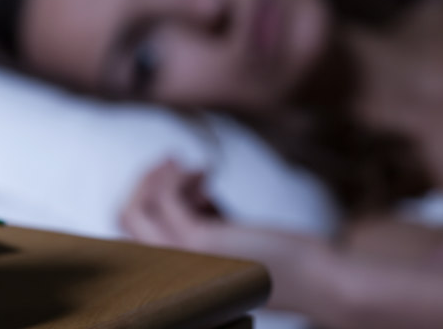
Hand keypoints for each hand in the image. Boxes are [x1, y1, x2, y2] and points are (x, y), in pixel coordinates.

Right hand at [119, 159, 328, 308]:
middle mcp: (170, 271)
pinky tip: (208, 170)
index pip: (134, 230)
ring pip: (136, 207)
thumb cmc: (277, 257)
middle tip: (171, 162)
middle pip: (126, 216)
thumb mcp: (227, 235)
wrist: (317, 280)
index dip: (146, 194)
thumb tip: (183, 180)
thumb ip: (201, 215)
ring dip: (159, 175)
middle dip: (144, 180)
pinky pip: (167, 197)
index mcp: (175, 271)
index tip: (170, 174)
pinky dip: (182, 175)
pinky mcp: (197, 243)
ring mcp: (181, 259)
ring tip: (191, 166)